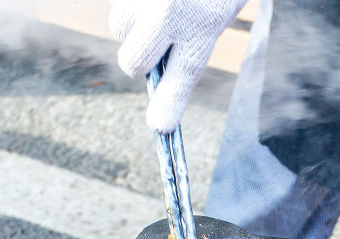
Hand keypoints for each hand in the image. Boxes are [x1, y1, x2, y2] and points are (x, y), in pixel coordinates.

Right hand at [111, 0, 248, 131]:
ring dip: (133, 23)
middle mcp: (170, 12)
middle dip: (137, 60)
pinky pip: (120, 6)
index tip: (160, 126)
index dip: (170, 104)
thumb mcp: (219, 6)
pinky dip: (132, 1)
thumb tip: (164, 69)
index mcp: (204, 23)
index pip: (184, 74)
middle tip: (153, 47)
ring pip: (121, 27)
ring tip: (158, 3)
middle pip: (133, 61)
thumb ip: (197, 37)